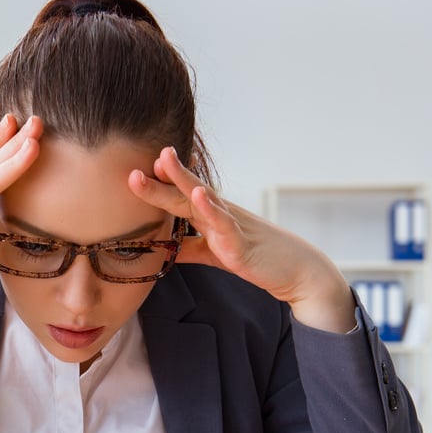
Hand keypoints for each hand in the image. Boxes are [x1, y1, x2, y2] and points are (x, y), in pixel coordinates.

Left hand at [129, 147, 355, 332]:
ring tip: (163, 160)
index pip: (182, 195)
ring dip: (182, 180)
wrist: (297, 272)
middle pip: (186, 192)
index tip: (138, 170)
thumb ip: (190, 248)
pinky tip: (199, 194)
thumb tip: (164, 247)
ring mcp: (232, 225)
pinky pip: (225, 223)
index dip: (162, 183)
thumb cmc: (258, 258)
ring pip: (202, 199)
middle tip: (134, 166)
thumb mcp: (216, 253)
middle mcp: (220, 213)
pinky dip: (211, 208)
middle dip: (161, 177)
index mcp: (212, 216)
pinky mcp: (242, 243)